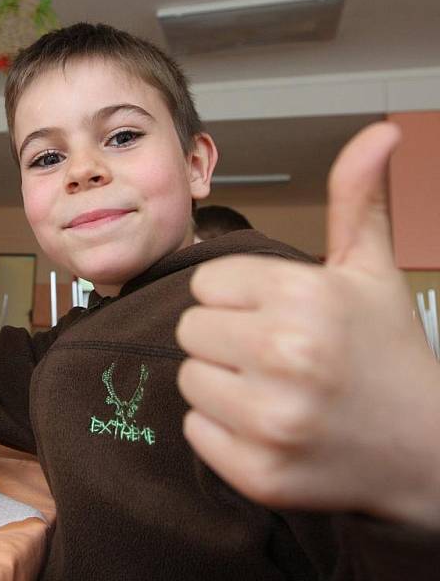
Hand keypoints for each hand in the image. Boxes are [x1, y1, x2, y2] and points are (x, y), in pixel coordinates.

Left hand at [176, 122, 439, 528]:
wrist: (424, 452)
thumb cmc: (386, 353)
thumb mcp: (373, 271)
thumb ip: (358, 200)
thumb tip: (380, 131)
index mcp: (305, 296)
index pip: (205, 283)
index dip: (238, 299)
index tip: (276, 316)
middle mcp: (287, 356)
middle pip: (191, 329)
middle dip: (226, 339)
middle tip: (275, 357)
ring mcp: (272, 420)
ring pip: (189, 380)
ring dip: (221, 385)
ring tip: (273, 391)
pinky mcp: (258, 473)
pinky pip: (196, 431)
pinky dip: (223, 432)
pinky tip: (269, 429)